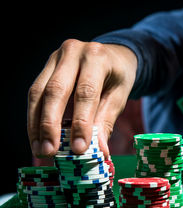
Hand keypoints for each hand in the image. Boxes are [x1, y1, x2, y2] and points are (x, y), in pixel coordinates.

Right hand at [27, 39, 136, 158]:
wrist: (112, 55)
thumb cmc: (117, 77)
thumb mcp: (119, 97)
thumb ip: (106, 122)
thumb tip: (99, 151)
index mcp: (97, 57)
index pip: (86, 92)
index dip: (81, 122)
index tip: (78, 148)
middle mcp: (73, 52)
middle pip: (56, 90)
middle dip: (50, 124)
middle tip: (50, 151)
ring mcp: (55, 57)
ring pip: (38, 92)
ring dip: (36, 125)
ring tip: (40, 149)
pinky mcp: (45, 67)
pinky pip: (35, 94)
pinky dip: (34, 118)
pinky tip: (37, 137)